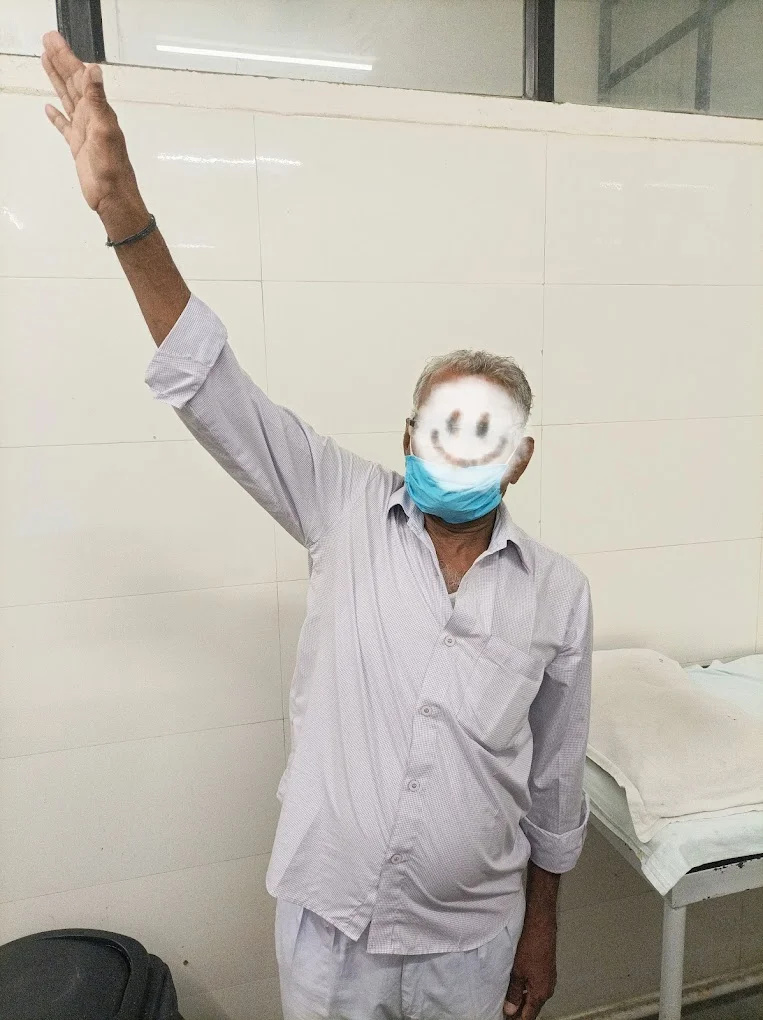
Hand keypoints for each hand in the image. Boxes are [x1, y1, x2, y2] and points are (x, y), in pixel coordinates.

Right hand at [41, 31, 144, 225]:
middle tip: (47, 40)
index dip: (67, 57)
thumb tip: (95, 69)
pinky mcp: (78, 147)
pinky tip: (48, 108)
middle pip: (73, 83)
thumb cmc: (111, 168)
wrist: (113, 198)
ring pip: (67, 99)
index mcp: (99, 110)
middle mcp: (92, 117)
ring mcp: (84, 131)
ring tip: (45, 61)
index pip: (80, 77)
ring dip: (57, 80)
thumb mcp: (104, 130)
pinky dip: (56, 116)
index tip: (53, 40)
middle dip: (60, 62)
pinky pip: (64, 126)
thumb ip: (98, 100)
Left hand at [503, 916, 556, 1018]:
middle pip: (532, 1008)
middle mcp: (547, 989)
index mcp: (541, 993)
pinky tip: (517, 986)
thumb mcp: (517, 972)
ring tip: (508, 1001)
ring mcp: (548, 979)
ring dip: (523, 1000)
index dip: (516, 1019)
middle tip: (505, 1011)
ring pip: (534, 997)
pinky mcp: (547, 970)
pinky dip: (527, 990)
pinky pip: (536, 987)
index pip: (528, 1016)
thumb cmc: (530, 946)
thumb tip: (510, 1010)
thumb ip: (513, 993)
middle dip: (519, 1011)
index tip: (505, 1018)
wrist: (541, 926)